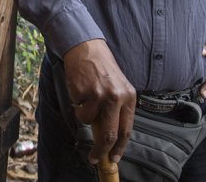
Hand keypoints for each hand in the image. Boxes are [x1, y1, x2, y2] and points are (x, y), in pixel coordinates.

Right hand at [63, 39, 135, 164]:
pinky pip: (78, 109)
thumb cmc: (101, 67)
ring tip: (85, 98)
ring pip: (89, 121)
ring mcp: (100, 94)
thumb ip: (117, 109)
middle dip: (101, 149)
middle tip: (95, 157)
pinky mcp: (84, 92)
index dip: (119, 147)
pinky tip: (80, 89)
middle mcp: (116, 97)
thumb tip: (110, 136)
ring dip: (84, 114)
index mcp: (129, 96)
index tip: (114, 158)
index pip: (126, 129)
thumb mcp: (117, 87)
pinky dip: (76, 103)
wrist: (86, 47)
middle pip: (109, 134)